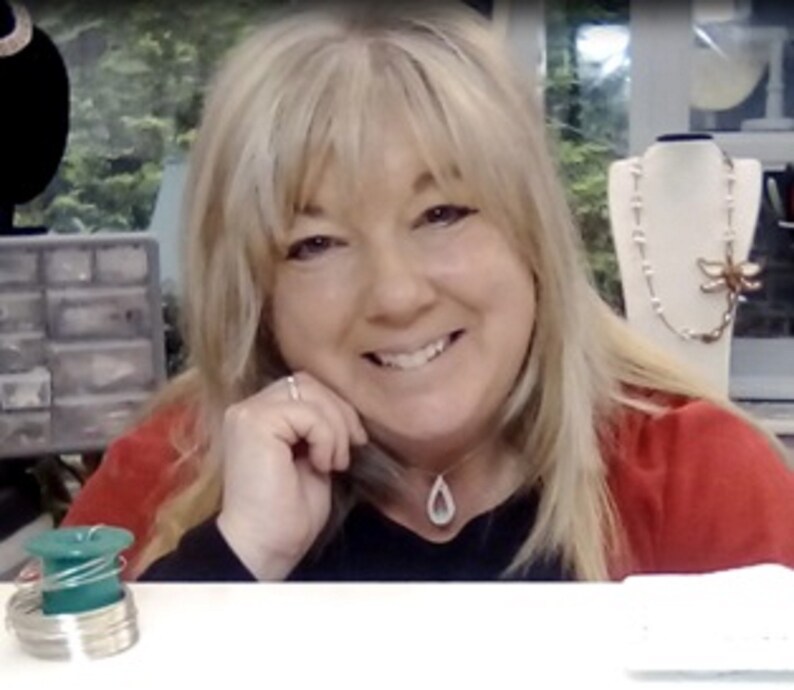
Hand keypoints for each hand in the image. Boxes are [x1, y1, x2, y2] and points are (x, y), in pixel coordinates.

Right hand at [216, 372, 366, 579]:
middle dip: (340, 413)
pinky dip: (326, 438)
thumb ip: (320, 426)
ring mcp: (248, 413)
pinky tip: (321, 465)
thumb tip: (347, 408)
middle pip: (309, 382)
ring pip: (311, 392)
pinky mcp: (254, 423)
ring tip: (334, 462)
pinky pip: (308, 413)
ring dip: (335, 427)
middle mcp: (249, 407)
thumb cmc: (290, 511)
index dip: (336, 407)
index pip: (306, 386)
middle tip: (351, 448)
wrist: (267, 546)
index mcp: (262, 414)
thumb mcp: (314, 455)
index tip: (352, 442)